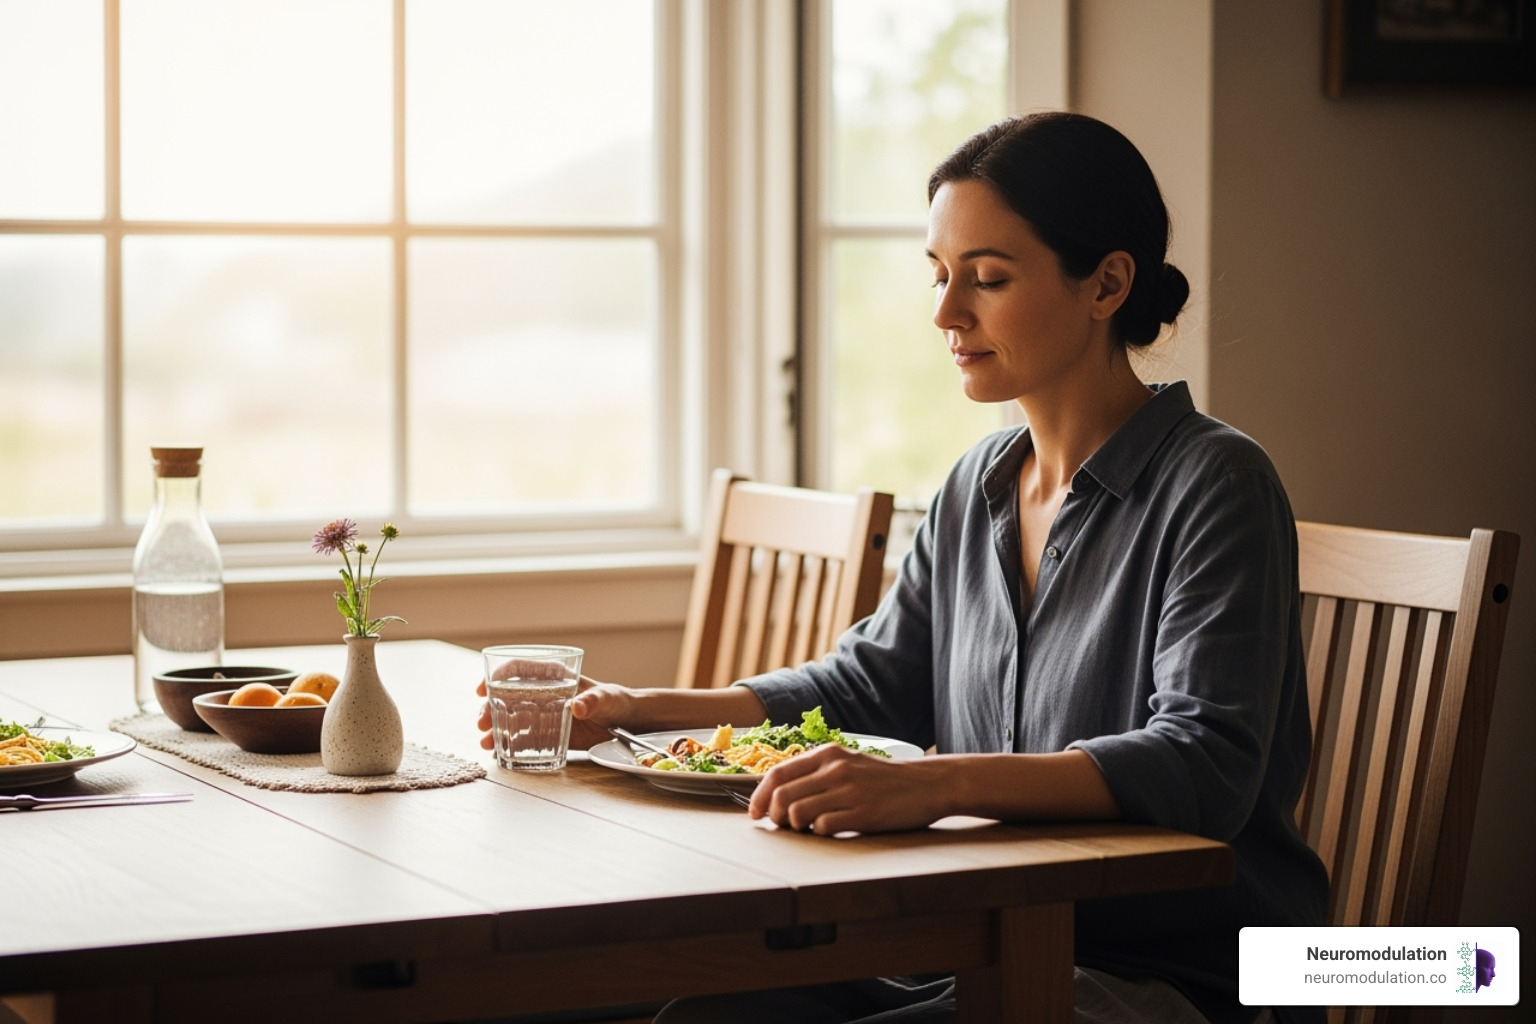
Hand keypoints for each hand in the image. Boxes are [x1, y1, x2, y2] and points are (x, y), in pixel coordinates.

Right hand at [476, 674, 637, 751]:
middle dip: (489, 708)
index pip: (519, 669)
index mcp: (554, 675)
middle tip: (481, 724)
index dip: (496, 676)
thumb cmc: (617, 701)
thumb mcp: (607, 698)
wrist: (627, 723)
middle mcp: (544, 692)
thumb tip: (577, 707)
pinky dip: (510, 745)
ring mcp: (544, 713)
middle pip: (507, 695)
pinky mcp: (549, 732)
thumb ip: (593, 701)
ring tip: (486, 743)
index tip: (482, 689)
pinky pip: (524, 738)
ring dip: (495, 729)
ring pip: (511, 717)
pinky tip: (500, 755)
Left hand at [748, 744, 950, 835]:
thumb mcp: (849, 764)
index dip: (760, 797)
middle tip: (782, 827)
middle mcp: (835, 769)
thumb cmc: (885, 779)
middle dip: (775, 816)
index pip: (777, 774)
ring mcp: (849, 791)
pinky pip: (823, 826)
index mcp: (828, 755)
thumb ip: (818, 774)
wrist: (928, 784)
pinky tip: (830, 830)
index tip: (756, 814)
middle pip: (782, 796)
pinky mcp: (863, 813)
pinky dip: (819, 832)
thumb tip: (780, 795)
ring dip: (796, 827)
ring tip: (808, 829)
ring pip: (798, 812)